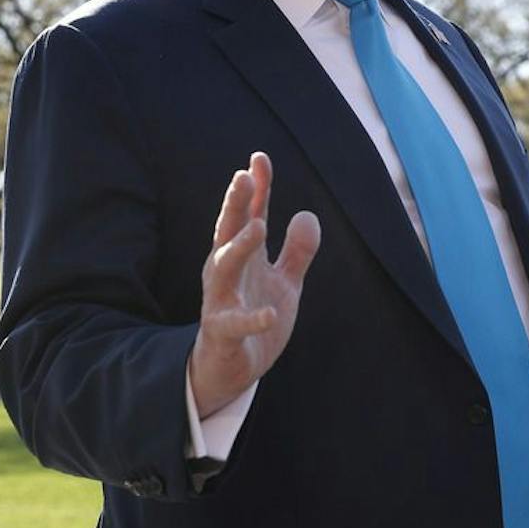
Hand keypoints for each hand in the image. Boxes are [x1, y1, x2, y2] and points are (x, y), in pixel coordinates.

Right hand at [188, 152, 321, 417]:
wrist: (230, 369)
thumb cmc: (253, 317)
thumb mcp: (284, 283)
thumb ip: (297, 252)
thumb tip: (307, 214)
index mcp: (244, 257)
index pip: (251, 215)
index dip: (257, 188)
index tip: (259, 158)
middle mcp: (227, 272)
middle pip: (230, 231)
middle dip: (236, 204)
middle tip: (243, 176)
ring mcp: (221, 301)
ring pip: (224, 268)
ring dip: (240, 246)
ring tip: (258, 226)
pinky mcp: (223, 333)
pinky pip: (234, 324)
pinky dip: (252, 319)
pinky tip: (271, 314)